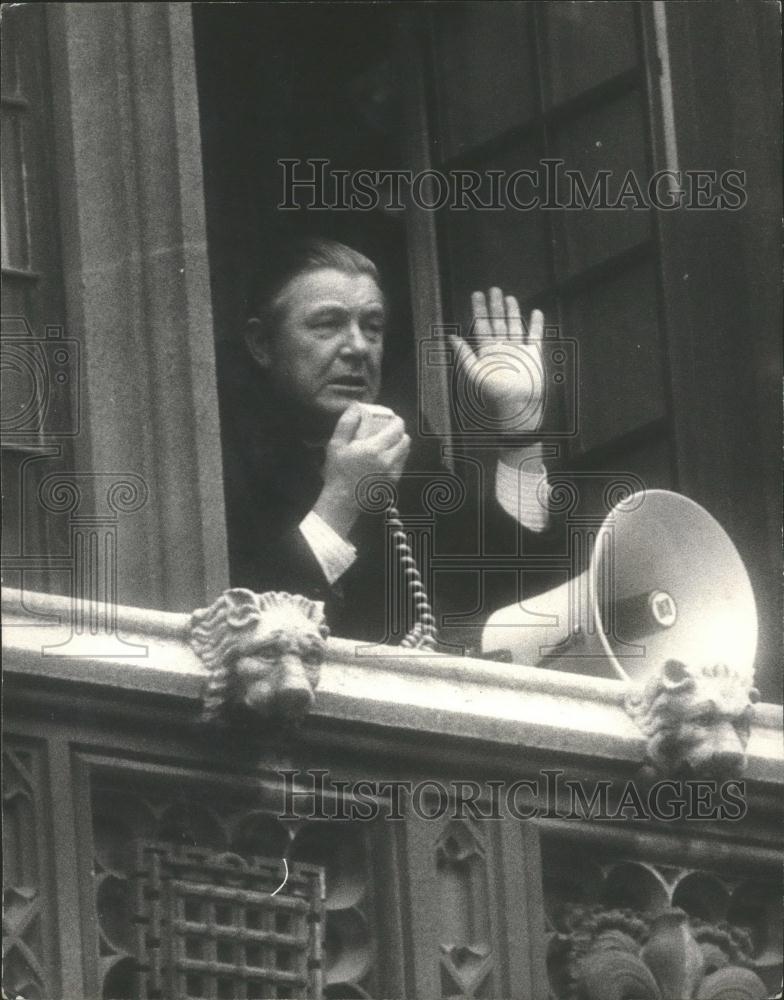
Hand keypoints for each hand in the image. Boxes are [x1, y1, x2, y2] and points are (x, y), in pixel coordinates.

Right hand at [313, 404, 409, 537]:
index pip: (397, 428)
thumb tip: (356, 406)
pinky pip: (401, 465)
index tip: (390, 418)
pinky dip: (396, 458)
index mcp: (375, 449)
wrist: (341, 501)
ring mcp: (393, 473)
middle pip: (405, 440)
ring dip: (399, 445)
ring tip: (386, 444)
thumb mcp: (336, 444)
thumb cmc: (337, 472)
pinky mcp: (393, 483)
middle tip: (388, 431)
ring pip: (405, 452)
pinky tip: (383, 459)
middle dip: (399, 432)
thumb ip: (347, 423)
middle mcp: (388, 461)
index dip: (396, 420)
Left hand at [449, 287, 544, 433]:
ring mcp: (517, 350)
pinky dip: (536, 324)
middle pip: (497, 322)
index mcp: (487, 351)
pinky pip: (535, 335)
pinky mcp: (532, 354)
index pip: (481, 326)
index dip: (479, 310)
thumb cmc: (493, 393)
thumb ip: (464, 354)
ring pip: (514, 325)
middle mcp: (501, 348)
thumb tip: (451, 337)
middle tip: (493, 289)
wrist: (516, 406)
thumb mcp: (474, 373)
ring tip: (508, 297)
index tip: (477, 294)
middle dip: (494, 306)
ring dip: (512, 311)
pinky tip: (535, 312)